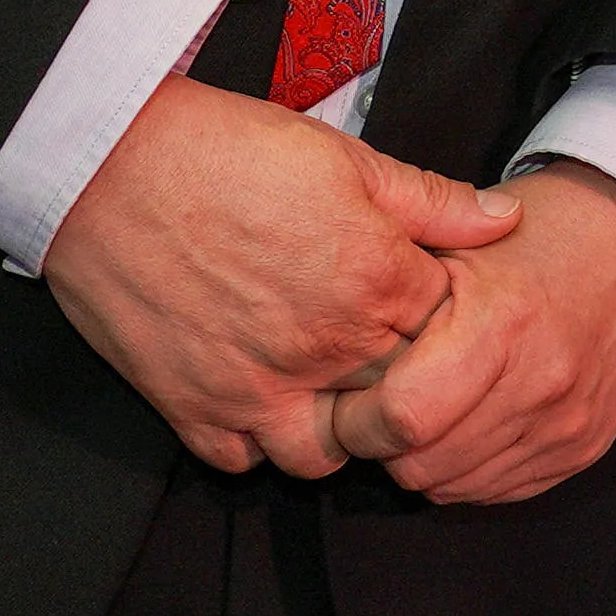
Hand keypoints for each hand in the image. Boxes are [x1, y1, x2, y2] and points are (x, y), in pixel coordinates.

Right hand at [43, 78, 518, 474]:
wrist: (106, 167)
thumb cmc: (226, 152)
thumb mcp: (346, 157)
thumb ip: (434, 201)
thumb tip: (508, 219)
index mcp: (376, 280)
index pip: (451, 326)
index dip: (441, 312)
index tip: (418, 296)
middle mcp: (326, 347)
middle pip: (400, 394)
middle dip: (400, 374)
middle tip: (377, 342)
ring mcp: (258, 389)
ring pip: (329, 453)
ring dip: (336, 427)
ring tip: (326, 383)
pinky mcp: (193, 410)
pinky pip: (245, 463)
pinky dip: (258, 443)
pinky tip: (264, 399)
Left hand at [318, 162, 615, 503]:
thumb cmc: (540, 236)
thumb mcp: (460, 242)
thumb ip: (397, 300)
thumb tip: (334, 362)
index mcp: (501, 326)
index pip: (400, 418)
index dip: (355, 419)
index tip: (347, 398)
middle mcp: (540, 384)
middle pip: (420, 463)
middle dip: (384, 444)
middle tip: (382, 405)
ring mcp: (566, 424)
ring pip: (453, 485)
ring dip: (425, 458)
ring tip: (429, 408)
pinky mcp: (583, 448)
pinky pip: (497, 490)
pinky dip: (468, 468)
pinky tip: (469, 423)